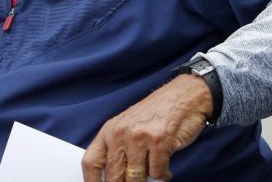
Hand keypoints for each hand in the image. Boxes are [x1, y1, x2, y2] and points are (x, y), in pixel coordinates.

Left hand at [81, 74, 212, 181]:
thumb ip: (117, 151)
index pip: (91, 162)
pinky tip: (165, 168)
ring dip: (146, 181)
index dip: (92, 181)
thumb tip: (111, 178)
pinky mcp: (159, 141)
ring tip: (152, 173)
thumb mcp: (126, 129)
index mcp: (108, 131)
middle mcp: (119, 133)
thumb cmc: (153, 116)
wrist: (181, 98)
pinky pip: (157, 172)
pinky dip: (162, 175)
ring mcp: (139, 137)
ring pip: (135, 178)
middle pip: (113, 175)